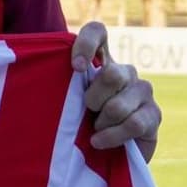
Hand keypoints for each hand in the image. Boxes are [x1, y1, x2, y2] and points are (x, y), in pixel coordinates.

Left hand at [72, 21, 160, 162]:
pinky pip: (133, 124)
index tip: (75, 68)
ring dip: (101, 123)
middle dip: (93, 100)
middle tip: (87, 112)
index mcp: (101, 60)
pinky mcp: (154, 114)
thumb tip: (32, 67)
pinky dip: (112, 136)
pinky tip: (100, 141)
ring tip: (94, 130)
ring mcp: (143, 91)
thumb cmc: (77, 122)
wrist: (103, 155)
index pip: (97, 32)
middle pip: (112, 74)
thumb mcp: (66, 101)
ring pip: (119, 105)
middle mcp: (124, 71)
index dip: (86, 44)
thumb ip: (61, 84)